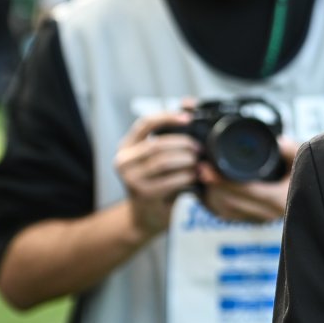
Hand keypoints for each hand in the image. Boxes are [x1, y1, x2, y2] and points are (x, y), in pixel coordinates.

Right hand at [114, 109, 201, 236]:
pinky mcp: (145, 194)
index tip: (188, 118)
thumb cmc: (157, 183)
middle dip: (183, 144)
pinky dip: (188, 176)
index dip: (167, 118)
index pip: (145, 124)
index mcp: (126, 147)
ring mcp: (132, 179)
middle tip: (200, 149)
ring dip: (187, 160)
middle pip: (157, 144)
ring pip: (165, 161)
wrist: (146, 217)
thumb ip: (169, 136)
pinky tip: (195, 177)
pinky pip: (172, 180)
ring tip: (198, 163)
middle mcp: (124, 161)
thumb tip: (189, 105)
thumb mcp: (158, 159)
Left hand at [198, 137, 298, 224]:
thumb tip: (279, 142)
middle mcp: (270, 213)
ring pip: (228, 210)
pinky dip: (218, 202)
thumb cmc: (308, 174)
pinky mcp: (255, 220)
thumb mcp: (304, 158)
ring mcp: (261, 218)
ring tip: (205, 176)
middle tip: (201, 168)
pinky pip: (231, 214)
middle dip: (214, 186)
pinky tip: (213, 189)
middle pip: (231, 202)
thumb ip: (291, 149)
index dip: (224, 180)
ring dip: (213, 194)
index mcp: (280, 199)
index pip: (246, 191)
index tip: (208, 168)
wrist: (314, 193)